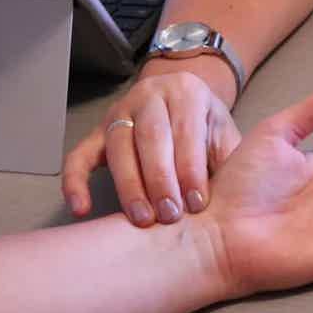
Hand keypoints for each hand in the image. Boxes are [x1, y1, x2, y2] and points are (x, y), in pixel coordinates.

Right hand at [62, 67, 240, 226]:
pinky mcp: (97, 132)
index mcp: (186, 92)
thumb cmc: (207, 126)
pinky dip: (75, 182)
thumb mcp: (225, 133)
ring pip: (118, 146)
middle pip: (150, 137)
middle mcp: (150, 95)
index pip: (186, 131)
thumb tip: (236, 195)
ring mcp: (119, 111)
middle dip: (160, 180)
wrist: (182, 100)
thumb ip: (230, 158)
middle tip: (170, 217)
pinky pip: (80, 155)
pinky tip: (81, 209)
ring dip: (129, 186)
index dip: (190, 169)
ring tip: (142, 220)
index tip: (197, 205)